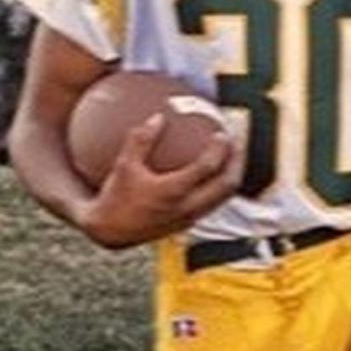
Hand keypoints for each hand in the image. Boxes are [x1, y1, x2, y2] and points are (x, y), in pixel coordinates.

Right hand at [77, 114, 242, 247]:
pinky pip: (213, 203)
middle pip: (226, 185)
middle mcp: (186, 207)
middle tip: (239, 143)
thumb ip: (140, 140)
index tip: (222, 133)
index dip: (219, 149)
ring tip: (234, 157)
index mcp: (172, 192)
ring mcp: (190, 218)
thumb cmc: (115, 198)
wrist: (111, 233)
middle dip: (237, 162)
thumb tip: (158, 117)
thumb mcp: (123, 165)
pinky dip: (220, 187)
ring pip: (224, 197)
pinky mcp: (188, 224)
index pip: (206, 168)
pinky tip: (215, 173)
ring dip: (233, 175)